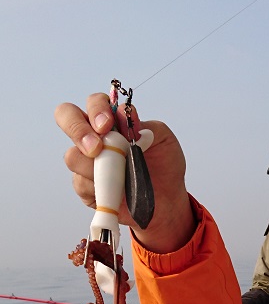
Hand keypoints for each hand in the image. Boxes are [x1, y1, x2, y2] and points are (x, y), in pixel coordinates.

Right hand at [55, 92, 194, 252]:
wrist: (168, 200)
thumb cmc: (163, 166)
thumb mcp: (164, 140)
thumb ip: (147, 126)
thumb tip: (126, 117)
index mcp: (112, 121)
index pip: (94, 103)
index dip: (97, 109)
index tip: (108, 124)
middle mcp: (95, 137)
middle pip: (67, 118)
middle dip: (77, 130)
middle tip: (96, 148)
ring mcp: (87, 162)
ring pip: (72, 156)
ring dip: (93, 165)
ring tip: (118, 175)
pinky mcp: (87, 188)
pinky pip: (80, 184)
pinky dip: (97, 187)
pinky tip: (114, 191)